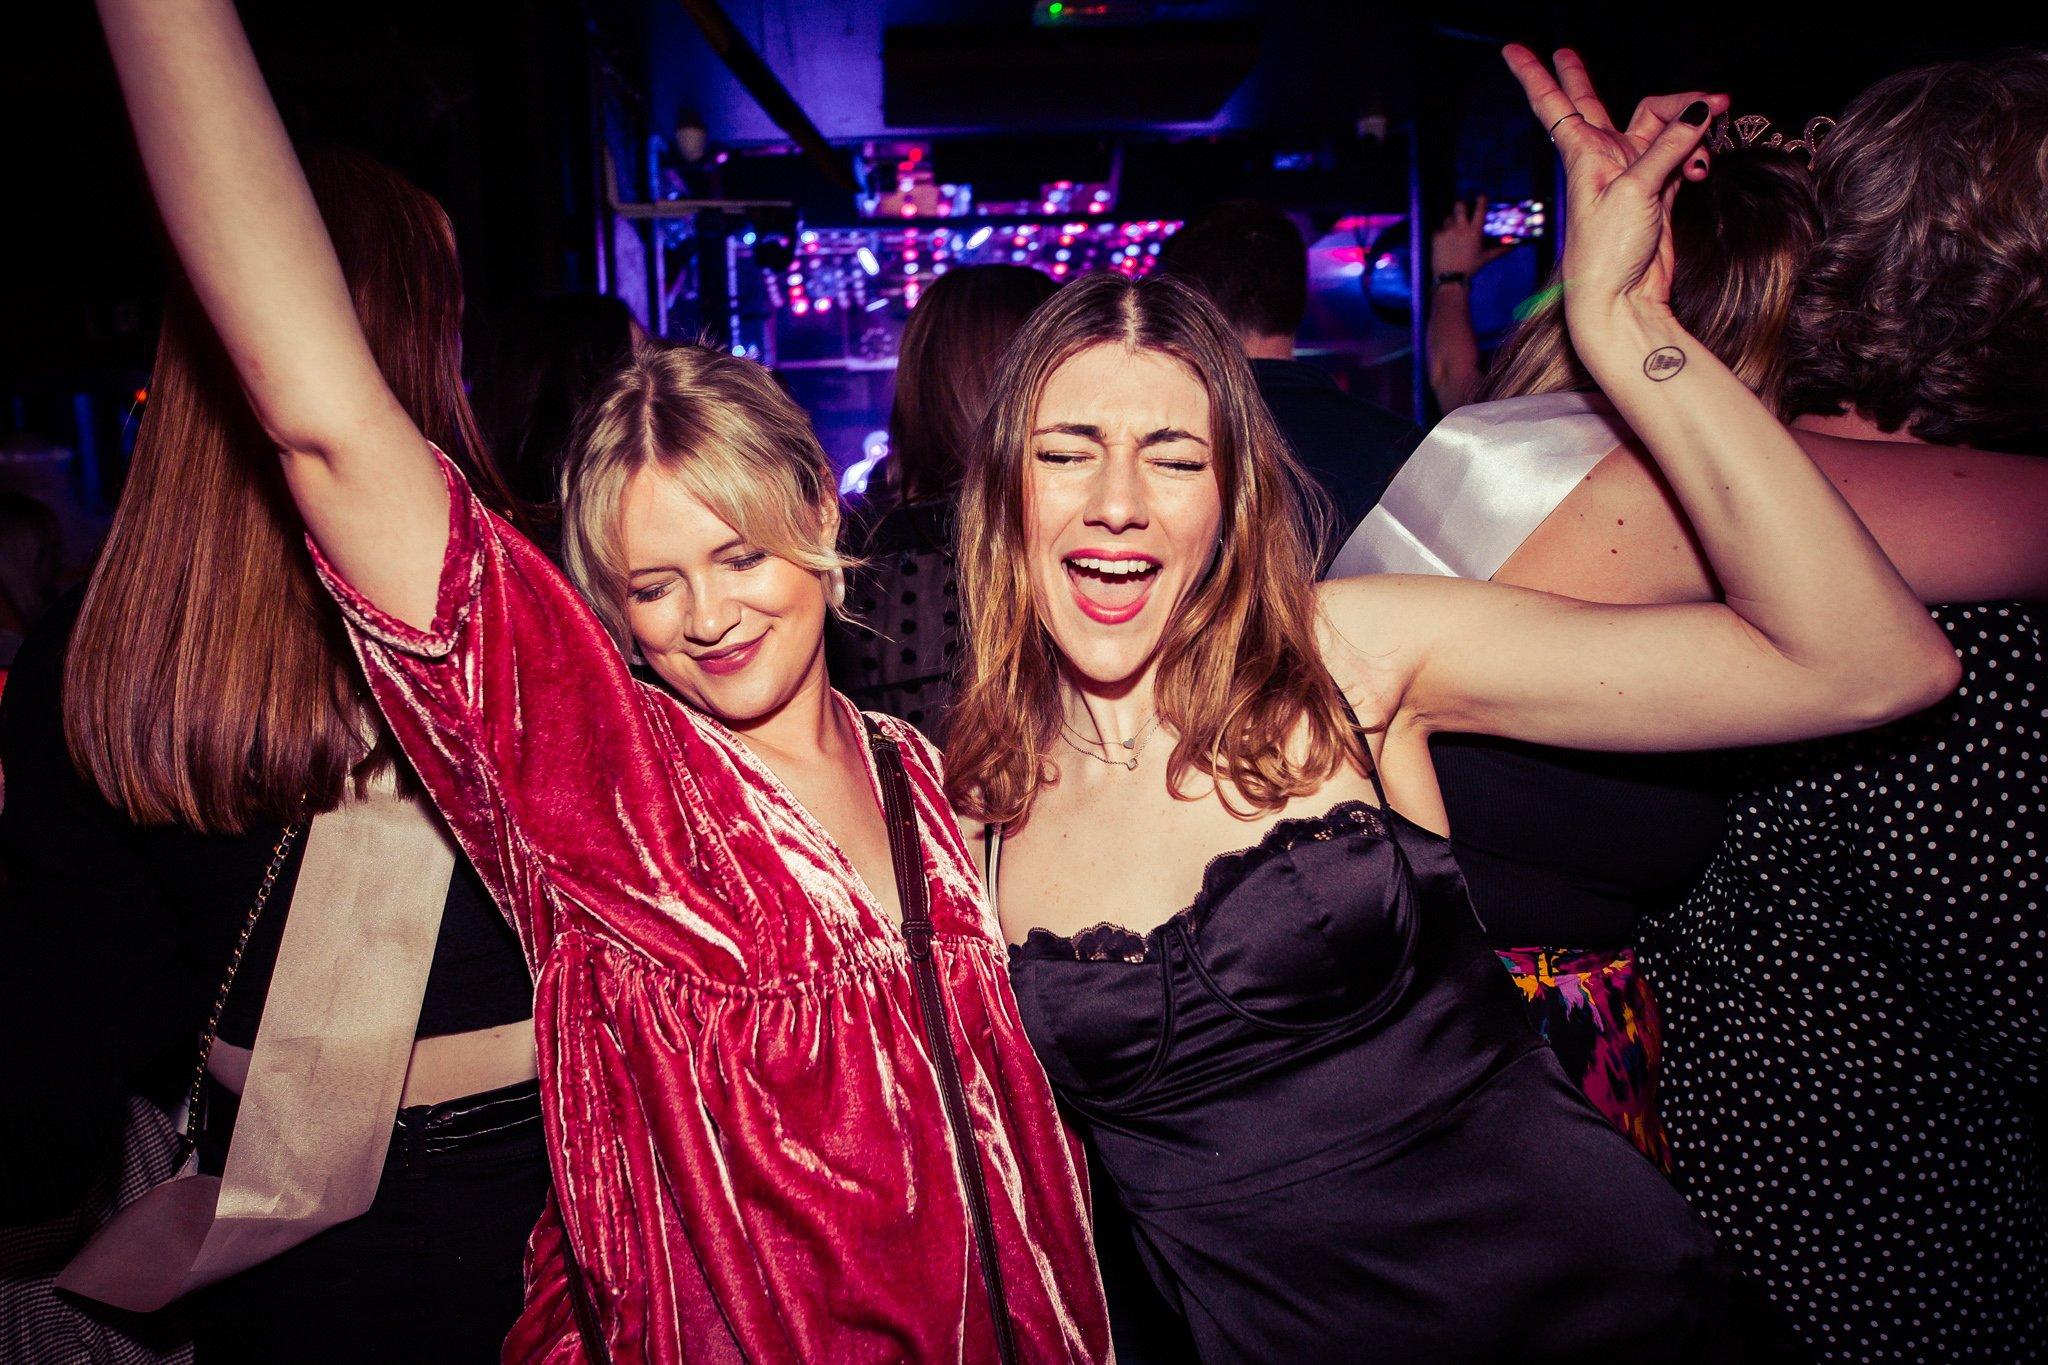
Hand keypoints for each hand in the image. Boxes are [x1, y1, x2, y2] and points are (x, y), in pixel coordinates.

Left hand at [1431, 196, 1519, 277]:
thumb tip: (1512, 248)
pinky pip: (1438, 229)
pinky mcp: (1436, 237)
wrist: (1451, 278)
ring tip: (1452, 230)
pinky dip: (1440, 233)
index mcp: (1474, 231)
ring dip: (1450, 221)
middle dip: (1460, 206)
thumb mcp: (1485, 258)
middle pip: (1459, 206)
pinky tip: (1443, 241)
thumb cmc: (1470, 268)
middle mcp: (1461, 228)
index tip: (1481, 196)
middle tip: (1461, 209)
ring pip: (1448, 218)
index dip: (1481, 200)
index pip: (1479, 210)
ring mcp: (1447, 231)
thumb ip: (1498, 251)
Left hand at [1502, 45, 1724, 331]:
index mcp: (1583, 153)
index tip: (1511, 51)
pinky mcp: (1657, 191)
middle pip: (1593, 103)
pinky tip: (1702, 166)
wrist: (1621, 299)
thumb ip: (1669, 145)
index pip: (1555, 104)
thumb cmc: (1608, 251)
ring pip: (1656, 124)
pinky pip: (1679, 154)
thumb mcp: (1637, 189)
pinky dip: (1695, 153)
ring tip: (1713, 120)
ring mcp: (1631, 173)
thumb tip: (1698, 109)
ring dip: (1686, 119)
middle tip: (1566, 51)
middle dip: (1580, 77)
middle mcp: (1603, 157)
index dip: (1534, 76)